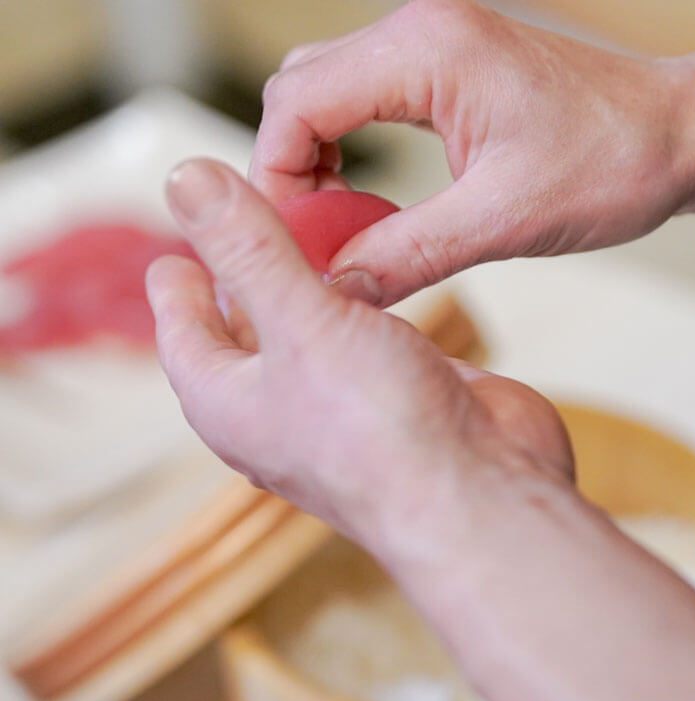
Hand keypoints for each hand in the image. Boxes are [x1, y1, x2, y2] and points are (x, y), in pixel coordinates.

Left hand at [151, 158, 694, 700]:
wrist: (481, 496)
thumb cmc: (380, 432)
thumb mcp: (299, 322)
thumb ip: (248, 249)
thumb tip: (184, 178)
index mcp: (228, 401)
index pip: (183, 327)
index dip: (182, 275)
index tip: (186, 230)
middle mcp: (282, 405)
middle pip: (250, 325)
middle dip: (250, 268)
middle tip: (254, 207)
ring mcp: (347, 402)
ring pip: (316, 327)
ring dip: (316, 279)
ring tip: (318, 222)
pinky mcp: (404, 394)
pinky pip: (374, 336)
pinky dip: (371, 299)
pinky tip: (382, 269)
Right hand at [251, 0, 694, 304]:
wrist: (682, 136)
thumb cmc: (615, 164)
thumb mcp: (505, 222)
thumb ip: (408, 253)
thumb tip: (336, 287)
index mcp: (427, 48)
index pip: (296, 102)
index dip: (277, 177)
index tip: (294, 243)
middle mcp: (422, 28)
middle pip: (301, 89)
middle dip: (293, 167)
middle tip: (319, 241)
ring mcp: (438, 40)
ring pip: (332, 90)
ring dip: (323, 157)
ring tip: (349, 228)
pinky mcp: (455, 63)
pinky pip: (372, 94)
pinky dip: (357, 145)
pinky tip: (381, 200)